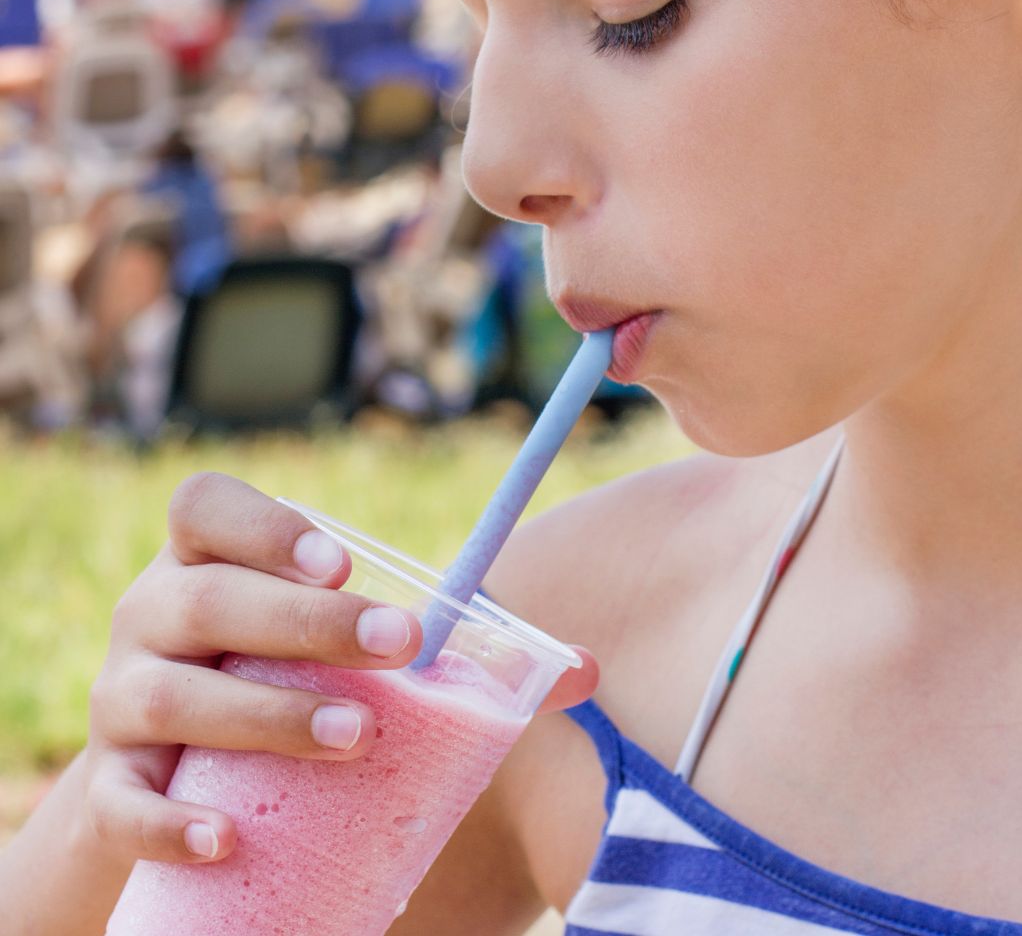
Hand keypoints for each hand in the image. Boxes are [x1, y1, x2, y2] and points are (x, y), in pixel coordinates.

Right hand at [81, 473, 596, 868]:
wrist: (182, 768)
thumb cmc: (288, 684)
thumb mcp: (347, 651)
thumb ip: (462, 656)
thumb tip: (586, 670)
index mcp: (209, 562)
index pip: (205, 508)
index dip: (265, 523)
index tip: (344, 558)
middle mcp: (152, 617)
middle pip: (206, 599)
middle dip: (306, 620)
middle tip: (398, 647)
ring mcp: (121, 701)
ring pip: (173, 696)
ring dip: (267, 715)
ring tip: (356, 737)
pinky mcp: (109, 786)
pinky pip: (120, 805)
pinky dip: (168, 822)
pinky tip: (227, 838)